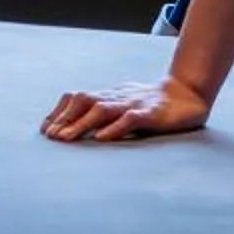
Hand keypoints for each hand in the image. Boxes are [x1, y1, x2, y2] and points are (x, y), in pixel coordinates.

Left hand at [42, 76, 213, 141]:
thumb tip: (82, 131)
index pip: (78, 98)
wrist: (189, 94)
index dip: (60, 112)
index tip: (44, 129)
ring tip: (66, 139)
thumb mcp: (126, 107)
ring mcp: (133, 103)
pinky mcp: (151, 113)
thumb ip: (107, 115)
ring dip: (81, 124)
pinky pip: (130, 119)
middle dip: (64, 119)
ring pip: (102, 110)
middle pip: (84, 102)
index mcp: (110, 95)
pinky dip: (114, 128)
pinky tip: (102, 138)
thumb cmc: (154, 105)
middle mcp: (117, 97)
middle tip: (49, 136)